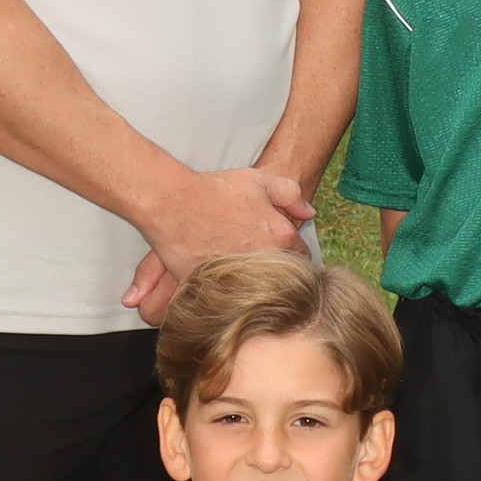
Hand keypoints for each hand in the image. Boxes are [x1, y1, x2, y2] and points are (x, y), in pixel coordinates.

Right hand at [120, 161, 319, 319]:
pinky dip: (227, 294)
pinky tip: (221, 282)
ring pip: (257, 292)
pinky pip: (229, 300)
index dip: (293, 253)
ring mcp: (240, 279)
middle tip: (260, 263)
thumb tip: (309, 213)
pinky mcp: (215, 290)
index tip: (281, 252)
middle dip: (276, 273)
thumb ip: (290, 194)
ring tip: (241, 274)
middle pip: (283, 278)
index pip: (302, 256)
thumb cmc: (214, 191)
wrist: (171, 203)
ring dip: (253, 286)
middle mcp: (265, 262)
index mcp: (281, 237)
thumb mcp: (259, 181)